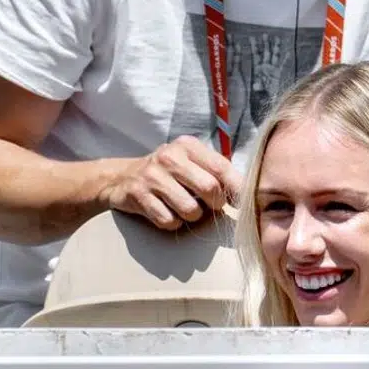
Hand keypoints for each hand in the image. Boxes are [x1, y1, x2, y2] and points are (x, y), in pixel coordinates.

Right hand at [100, 136, 240, 230]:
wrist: (122, 177)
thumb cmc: (168, 173)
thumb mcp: (190, 162)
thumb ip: (216, 172)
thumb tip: (246, 193)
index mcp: (187, 146)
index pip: (221, 167)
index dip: (236, 188)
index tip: (244, 203)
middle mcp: (169, 157)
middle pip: (209, 189)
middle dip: (214, 205)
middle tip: (209, 206)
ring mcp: (152, 176)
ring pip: (190, 209)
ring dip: (191, 216)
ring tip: (183, 207)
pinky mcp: (138, 196)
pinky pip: (168, 221)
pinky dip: (172, 222)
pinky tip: (165, 211)